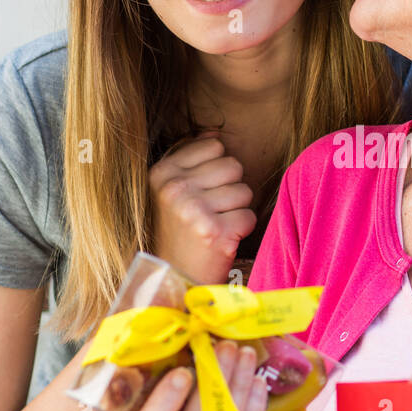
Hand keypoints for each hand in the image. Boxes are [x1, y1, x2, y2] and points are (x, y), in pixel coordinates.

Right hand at [148, 131, 255, 284]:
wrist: (174, 279)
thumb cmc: (179, 231)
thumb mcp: (171, 190)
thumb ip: (191, 158)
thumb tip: (215, 131)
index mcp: (162, 172)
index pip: (214, 145)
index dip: (217, 169)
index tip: (203, 191)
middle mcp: (175, 189)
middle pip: (233, 165)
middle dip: (231, 188)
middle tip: (212, 211)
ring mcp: (193, 210)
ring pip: (244, 191)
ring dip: (237, 210)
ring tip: (216, 225)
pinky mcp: (214, 232)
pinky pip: (249, 216)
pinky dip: (242, 230)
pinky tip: (223, 239)